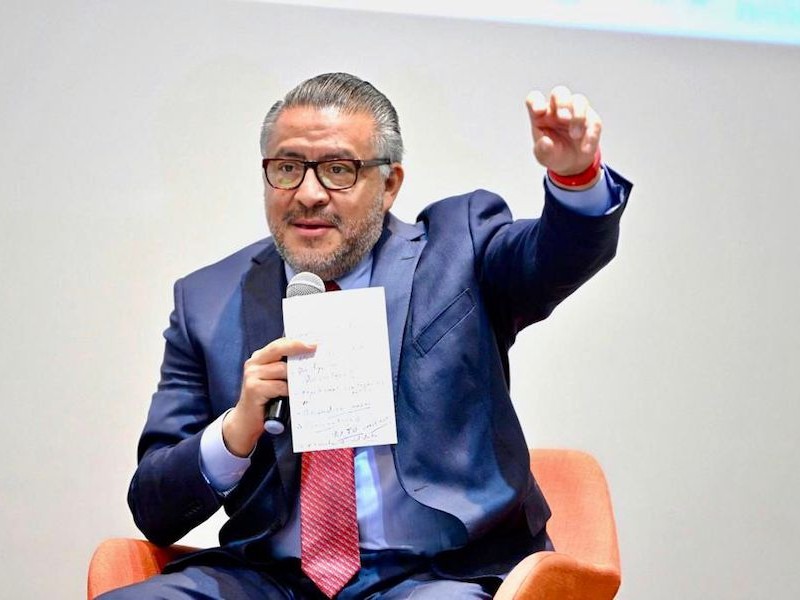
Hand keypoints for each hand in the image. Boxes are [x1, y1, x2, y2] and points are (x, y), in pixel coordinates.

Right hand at [223, 337, 315, 456]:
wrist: (246, 421)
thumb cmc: (266, 400)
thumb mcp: (275, 380)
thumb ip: (285, 368)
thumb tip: (310, 359)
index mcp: (259, 358)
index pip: (279, 343)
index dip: (297, 341)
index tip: (314, 342)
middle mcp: (253, 363)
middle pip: (278, 349)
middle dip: (298, 347)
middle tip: (314, 348)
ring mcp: (252, 375)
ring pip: (281, 369)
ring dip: (294, 378)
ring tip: (301, 385)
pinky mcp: (253, 389)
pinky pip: (279, 386)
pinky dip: (288, 391)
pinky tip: (290, 396)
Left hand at [526, 86, 601, 176]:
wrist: (572, 164)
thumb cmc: (553, 154)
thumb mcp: (544, 157)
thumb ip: (543, 150)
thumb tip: (546, 142)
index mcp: (541, 114)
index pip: (535, 98)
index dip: (536, 101)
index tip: (539, 112)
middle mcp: (557, 108)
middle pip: (559, 93)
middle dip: (563, 103)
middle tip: (564, 118)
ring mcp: (575, 111)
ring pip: (579, 101)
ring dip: (578, 116)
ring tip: (575, 136)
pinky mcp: (591, 120)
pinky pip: (593, 121)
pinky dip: (590, 134)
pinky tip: (585, 148)